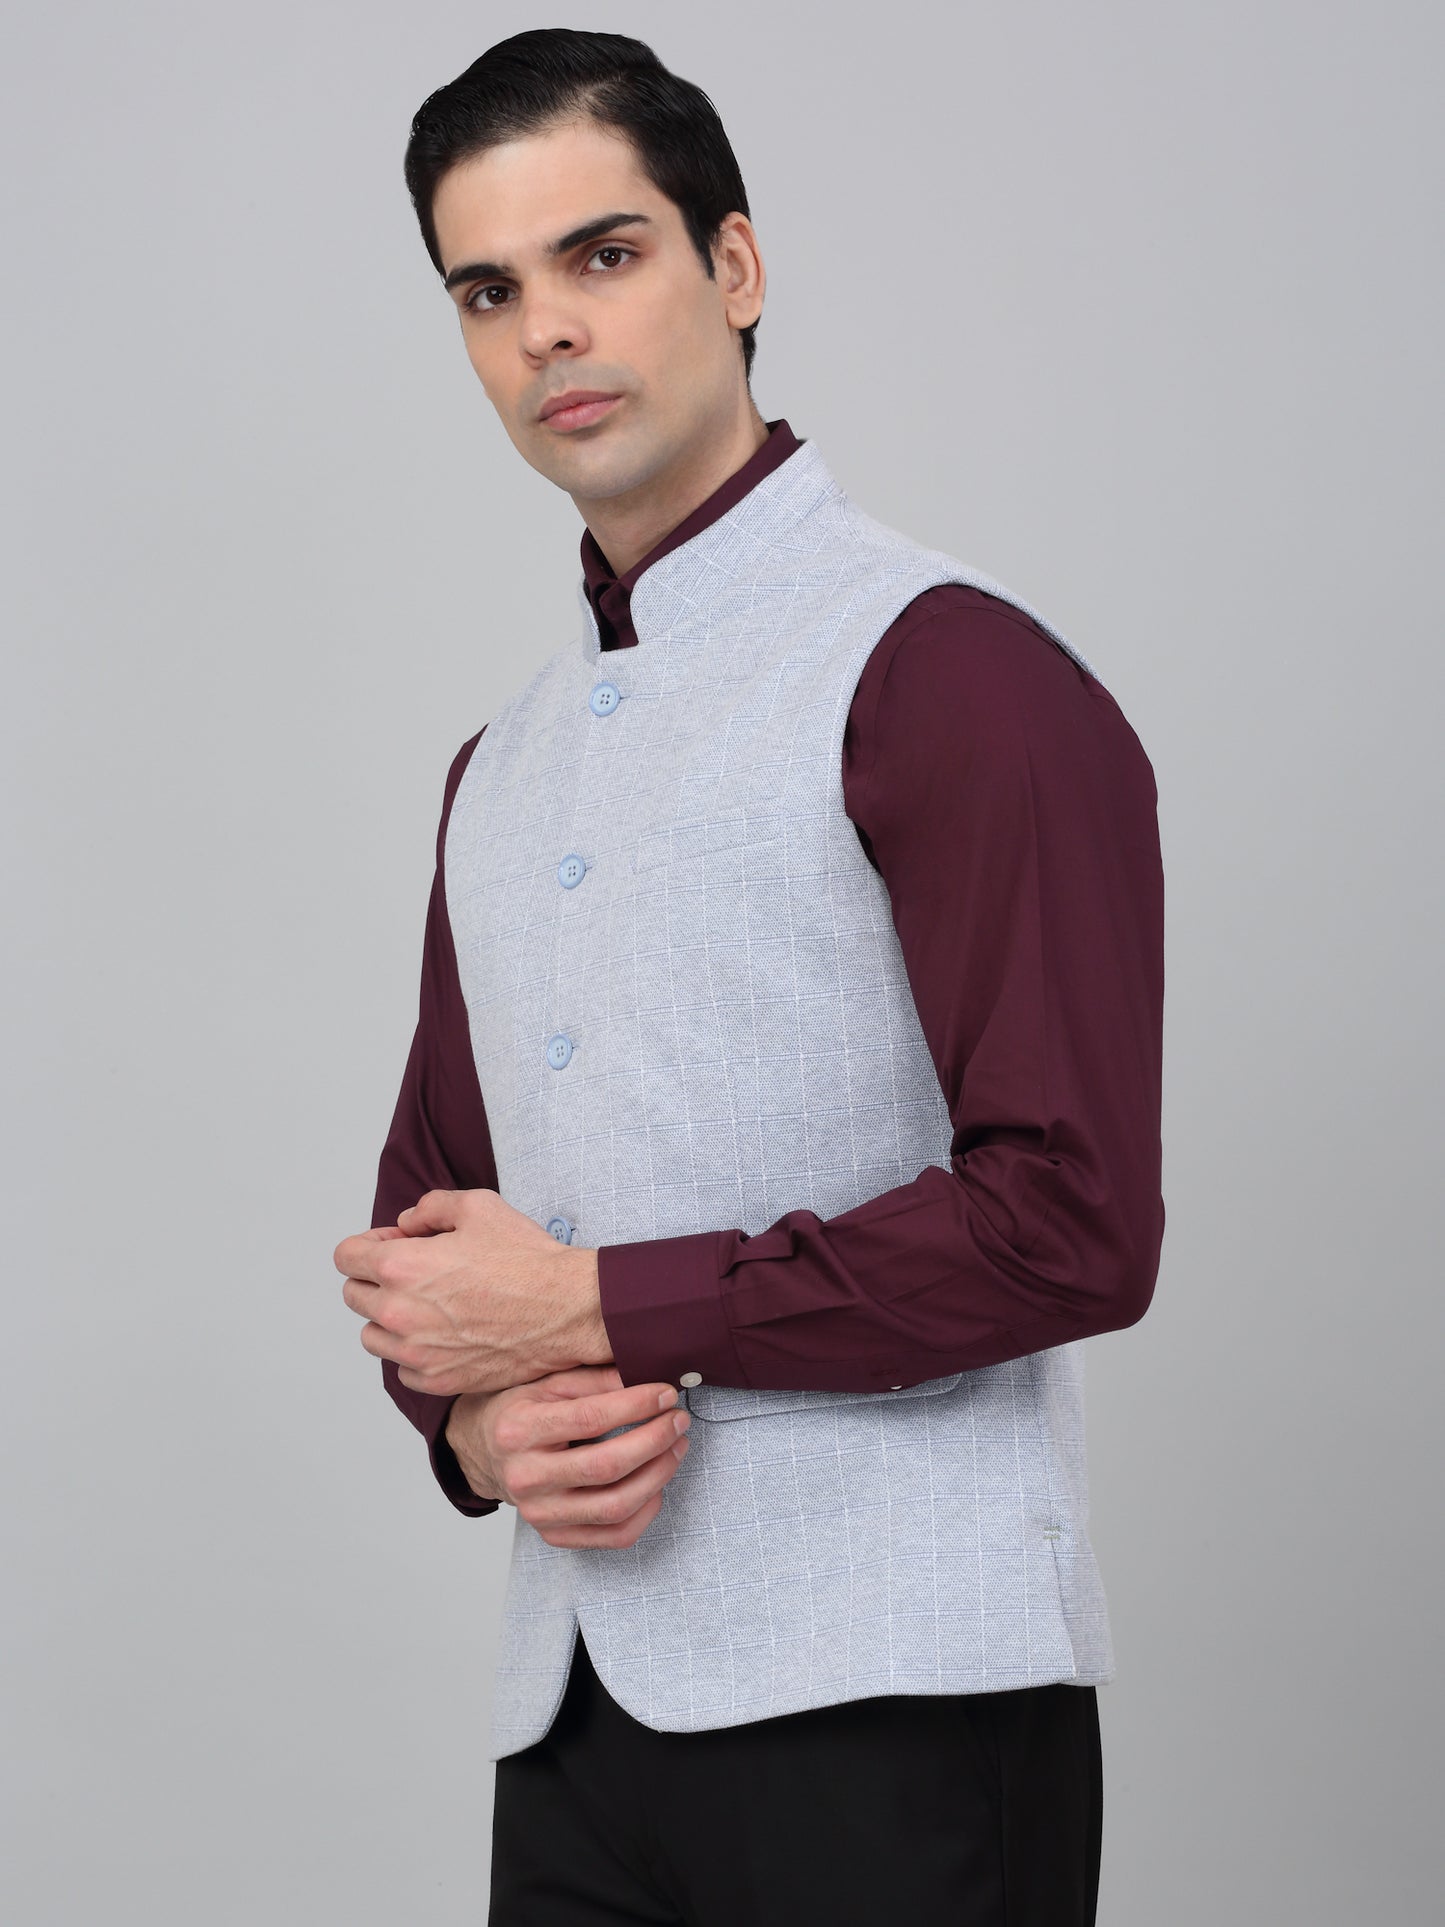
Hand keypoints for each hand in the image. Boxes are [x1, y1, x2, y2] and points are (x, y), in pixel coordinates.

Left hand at [334, 1188, 612, 1396]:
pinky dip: (413, 1352)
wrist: (566, 1309)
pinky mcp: (437, 1380)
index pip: (346, 1257)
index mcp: (400, 1267)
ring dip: (389, 1318)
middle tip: (419, 1272)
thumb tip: (407, 1224)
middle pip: (354, 1295)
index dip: (370, 1244)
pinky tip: (443, 1335)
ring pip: (372, 1336)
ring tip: (428, 1306)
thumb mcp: (478, 1206)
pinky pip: (402, 1368)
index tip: (399, 1244)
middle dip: (377, 1278)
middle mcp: (398, 1312)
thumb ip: (429, 1208)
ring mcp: (415, 1352)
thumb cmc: (526, 1258)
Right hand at [446, 1366, 691, 1547]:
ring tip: (676, 1448)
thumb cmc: (521, 1411)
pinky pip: (614, 1537)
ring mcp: (539, 1514)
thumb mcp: (548, 1383)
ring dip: (658, 1475)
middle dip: (654, 1441)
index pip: (590, 1419)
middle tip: (678, 1421)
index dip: (637, 1406)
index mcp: (519, 1431)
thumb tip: (647, 1381)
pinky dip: (647, 1512)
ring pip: (615, 1506)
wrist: (484, 1452)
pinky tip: (657, 1484)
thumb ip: (596, 1381)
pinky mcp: (555, 1536)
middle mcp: (525, 1477)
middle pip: (606, 1466)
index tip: (666, 1395)